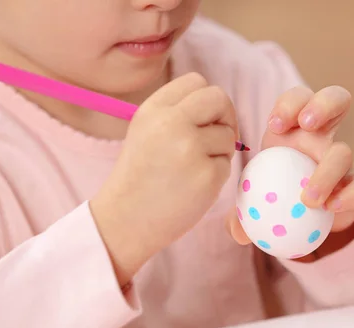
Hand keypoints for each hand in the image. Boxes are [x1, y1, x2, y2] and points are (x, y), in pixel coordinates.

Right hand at [91, 73, 237, 284]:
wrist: (126, 219)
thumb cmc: (141, 177)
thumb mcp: (147, 131)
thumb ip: (178, 112)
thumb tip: (220, 106)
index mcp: (153, 108)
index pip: (196, 81)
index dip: (207, 100)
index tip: (205, 118)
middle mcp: (171, 123)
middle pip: (219, 98)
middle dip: (226, 116)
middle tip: (217, 138)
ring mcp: (190, 149)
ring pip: (228, 135)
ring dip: (219, 151)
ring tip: (192, 170)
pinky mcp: (207, 175)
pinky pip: (227, 165)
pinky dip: (216, 175)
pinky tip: (193, 186)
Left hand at [228, 86, 353, 251]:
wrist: (303, 220)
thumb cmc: (272, 198)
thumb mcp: (254, 202)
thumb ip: (243, 214)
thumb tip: (237, 231)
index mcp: (292, 129)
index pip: (297, 98)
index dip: (289, 104)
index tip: (274, 125)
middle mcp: (321, 136)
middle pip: (336, 99)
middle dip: (323, 104)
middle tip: (307, 124)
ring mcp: (340, 160)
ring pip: (344, 151)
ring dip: (327, 172)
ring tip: (309, 199)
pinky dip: (351, 195)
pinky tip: (331, 209)